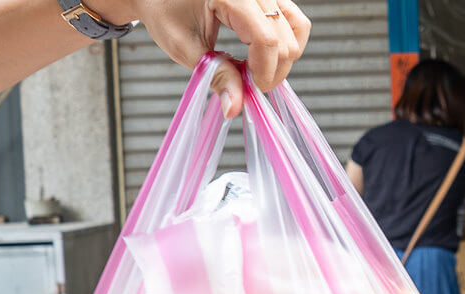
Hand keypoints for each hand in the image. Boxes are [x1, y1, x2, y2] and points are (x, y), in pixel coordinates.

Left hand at [102, 0, 310, 117]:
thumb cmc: (167, 14)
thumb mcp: (185, 48)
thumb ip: (216, 75)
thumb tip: (235, 107)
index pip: (266, 39)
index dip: (264, 72)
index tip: (250, 90)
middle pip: (285, 38)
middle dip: (272, 70)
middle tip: (248, 85)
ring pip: (297, 29)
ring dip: (283, 59)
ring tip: (257, 71)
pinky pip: (295, 21)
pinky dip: (287, 44)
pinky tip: (265, 57)